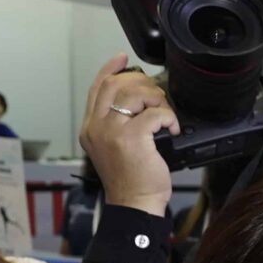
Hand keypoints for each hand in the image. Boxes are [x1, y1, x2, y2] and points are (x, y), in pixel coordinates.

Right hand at [76, 53, 175, 214]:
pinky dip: (168, 117)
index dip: (110, 69)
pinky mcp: (132, 137)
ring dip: (156, 99)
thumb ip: (116, 124)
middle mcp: (97, 127)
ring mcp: (113, 131)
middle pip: (115, 84)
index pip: (97, 88)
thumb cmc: (130, 180)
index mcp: (91, 127)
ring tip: (163, 114)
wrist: (134, 204)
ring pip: (135, 94)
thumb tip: (137, 100)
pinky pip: (155, 113)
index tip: (123, 59)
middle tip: (155, 95)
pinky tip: (172, 128)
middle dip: (140, 83)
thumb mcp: (113, 147)